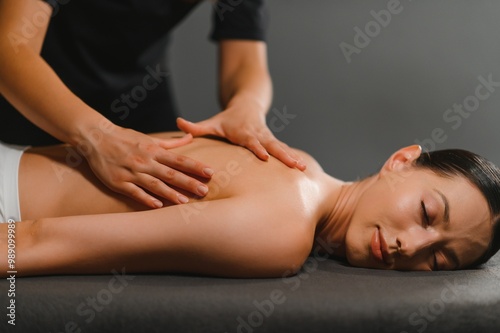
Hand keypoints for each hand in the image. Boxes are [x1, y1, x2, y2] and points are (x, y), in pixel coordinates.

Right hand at [79, 125, 213, 207]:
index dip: (196, 166)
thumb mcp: (149, 138)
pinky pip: (134, 192)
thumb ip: (171, 142)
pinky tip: (157, 206)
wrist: (96, 137)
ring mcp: (132, 172)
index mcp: (154, 150)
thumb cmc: (125, 138)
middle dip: (188, 182)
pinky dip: (145, 198)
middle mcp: (145, 161)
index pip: (179, 160)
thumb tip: (190, 137)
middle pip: (171, 174)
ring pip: (154, 184)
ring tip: (185, 202)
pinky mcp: (119, 182)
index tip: (210, 172)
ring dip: (170, 193)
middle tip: (204, 191)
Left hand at [177, 107, 305, 170]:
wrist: (248, 105)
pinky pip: (284, 151)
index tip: (265, 157)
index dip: (258, 148)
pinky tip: (303, 169)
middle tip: (295, 165)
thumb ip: (196, 127)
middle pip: (272, 146)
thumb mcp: (212, 122)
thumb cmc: (227, 118)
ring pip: (282, 149)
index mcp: (244, 133)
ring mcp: (268, 138)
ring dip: (292, 158)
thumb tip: (178, 122)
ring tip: (303, 168)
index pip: (251, 142)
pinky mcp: (273, 142)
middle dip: (284, 155)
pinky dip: (293, 158)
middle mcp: (259, 135)